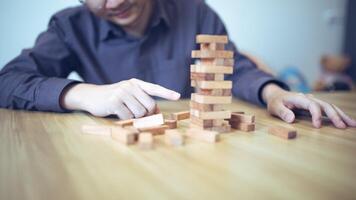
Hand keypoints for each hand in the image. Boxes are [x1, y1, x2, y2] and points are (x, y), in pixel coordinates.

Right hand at [61, 78, 179, 118]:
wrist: (91, 96)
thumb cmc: (113, 98)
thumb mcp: (128, 95)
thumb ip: (141, 101)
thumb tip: (156, 114)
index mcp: (136, 83)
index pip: (154, 88)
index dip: (166, 93)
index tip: (178, 96)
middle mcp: (130, 86)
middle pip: (149, 106)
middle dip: (145, 114)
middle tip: (135, 113)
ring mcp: (122, 93)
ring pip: (140, 113)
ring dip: (134, 117)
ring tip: (124, 111)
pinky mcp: (114, 102)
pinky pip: (128, 116)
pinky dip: (124, 118)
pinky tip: (117, 112)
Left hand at [262, 83, 355, 128]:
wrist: (276, 95)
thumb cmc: (275, 102)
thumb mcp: (274, 107)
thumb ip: (282, 112)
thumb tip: (292, 119)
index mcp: (299, 98)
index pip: (311, 104)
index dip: (316, 114)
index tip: (317, 126)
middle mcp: (309, 98)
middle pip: (325, 105)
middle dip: (335, 115)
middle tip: (343, 127)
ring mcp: (313, 101)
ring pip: (330, 106)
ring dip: (341, 115)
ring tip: (352, 124)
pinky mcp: (316, 105)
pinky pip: (328, 109)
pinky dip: (338, 115)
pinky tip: (346, 121)